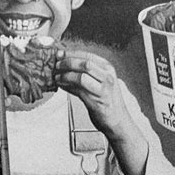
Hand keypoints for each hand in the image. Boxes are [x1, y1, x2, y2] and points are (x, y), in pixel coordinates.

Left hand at [55, 50, 148, 174]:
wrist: (118, 120)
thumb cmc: (107, 101)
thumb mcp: (101, 81)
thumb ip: (86, 72)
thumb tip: (66, 63)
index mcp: (108, 69)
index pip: (88, 55)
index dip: (71, 53)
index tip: (59, 54)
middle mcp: (107, 77)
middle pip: (84, 64)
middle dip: (67, 63)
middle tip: (56, 65)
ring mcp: (103, 89)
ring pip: (80, 77)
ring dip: (65, 76)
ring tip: (57, 77)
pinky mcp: (96, 102)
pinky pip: (78, 91)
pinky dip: (67, 87)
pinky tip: (61, 85)